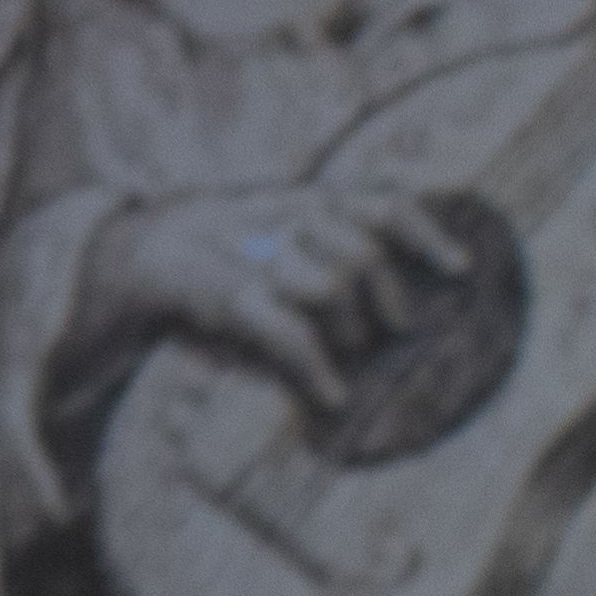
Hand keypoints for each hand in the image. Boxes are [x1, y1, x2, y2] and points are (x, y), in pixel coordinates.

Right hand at [80, 187, 495, 422]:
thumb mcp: (278, 230)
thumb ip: (333, 241)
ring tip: (345, 362)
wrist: (133, 252)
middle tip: (386, 333)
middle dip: (384, 301)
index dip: (428, 234)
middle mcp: (283, 216)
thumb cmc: (223, 253)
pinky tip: (331, 396)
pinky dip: (317, 367)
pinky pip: (287, 329)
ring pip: (331, 287)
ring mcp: (253, 252)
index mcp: (304, 199)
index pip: (381, 203)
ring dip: (349, 334)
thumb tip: (405, 287)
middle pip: (362, 254)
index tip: (462, 270)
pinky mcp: (224, 293)